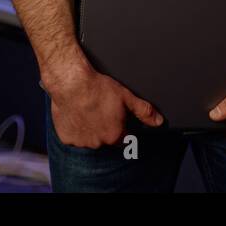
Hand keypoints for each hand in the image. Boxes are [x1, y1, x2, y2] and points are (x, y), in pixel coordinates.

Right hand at [45, 55, 162, 148]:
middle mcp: (98, 142)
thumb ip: (144, 111)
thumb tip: (158, 121)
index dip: (123, 128)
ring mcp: (81, 142)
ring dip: (90, 129)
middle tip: (101, 110)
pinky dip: (75, 128)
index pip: (124, 140)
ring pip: (89, 139)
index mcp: (114, 135)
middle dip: (104, 127)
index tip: (118, 119)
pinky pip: (73, 136)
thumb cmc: (97, 88)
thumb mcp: (126, 97)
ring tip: (88, 110)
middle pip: (105, 139)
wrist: (71, 82)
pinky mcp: (66, 137)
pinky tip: (76, 114)